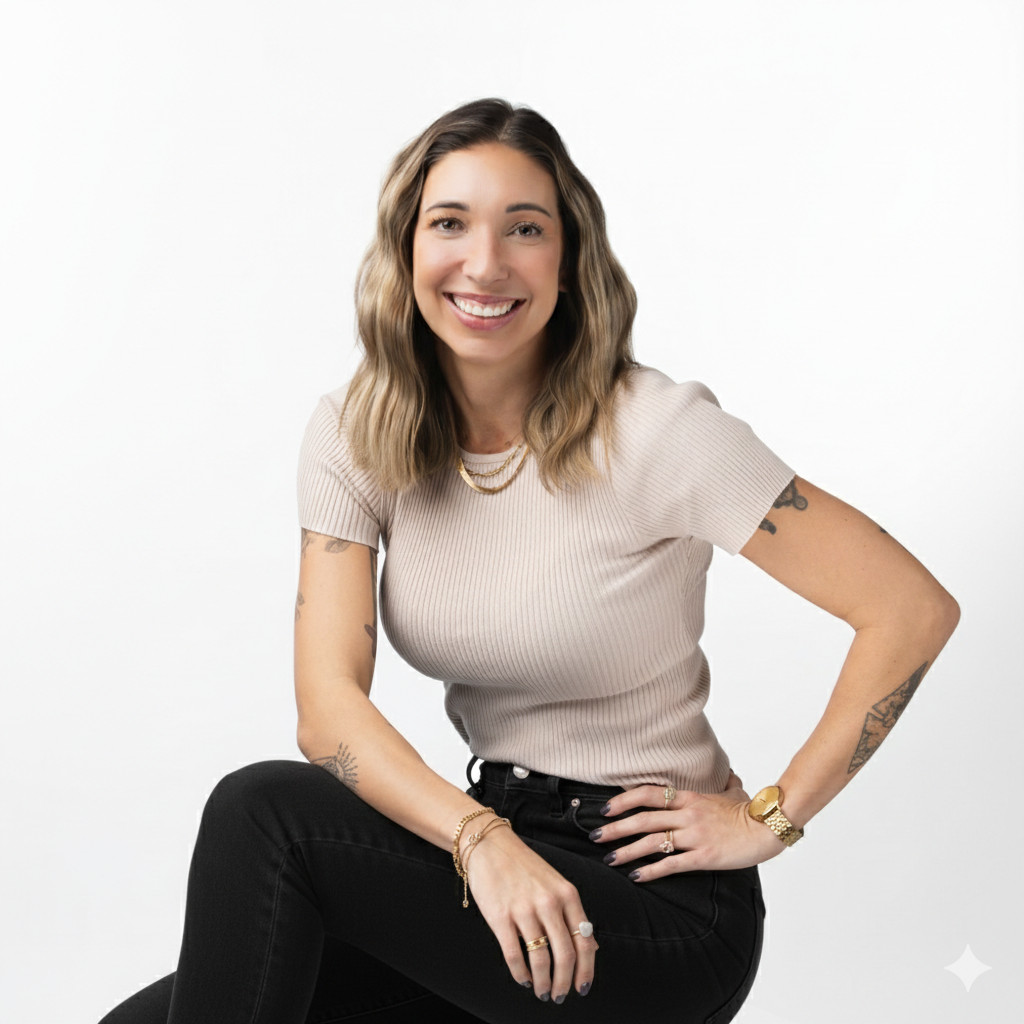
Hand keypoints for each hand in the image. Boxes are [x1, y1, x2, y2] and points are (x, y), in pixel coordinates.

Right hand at [464, 824, 598, 1002]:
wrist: (490, 845)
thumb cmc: (524, 866)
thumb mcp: (556, 884)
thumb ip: (572, 914)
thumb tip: (591, 948)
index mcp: (567, 894)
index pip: (584, 941)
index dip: (586, 971)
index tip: (582, 988)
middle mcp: (549, 902)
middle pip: (565, 955)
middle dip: (564, 983)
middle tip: (560, 996)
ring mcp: (524, 909)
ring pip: (541, 959)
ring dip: (543, 983)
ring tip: (542, 992)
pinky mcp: (500, 916)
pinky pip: (514, 955)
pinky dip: (521, 974)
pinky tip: (523, 979)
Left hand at [590, 770, 784, 879]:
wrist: (768, 828)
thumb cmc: (750, 811)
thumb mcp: (733, 792)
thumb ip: (724, 784)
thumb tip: (729, 775)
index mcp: (689, 797)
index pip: (648, 794)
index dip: (623, 800)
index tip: (605, 808)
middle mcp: (687, 814)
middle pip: (642, 818)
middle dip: (616, 828)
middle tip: (595, 836)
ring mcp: (694, 835)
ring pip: (652, 841)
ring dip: (627, 851)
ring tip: (609, 858)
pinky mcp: (703, 856)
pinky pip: (671, 863)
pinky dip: (651, 871)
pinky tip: (636, 876)